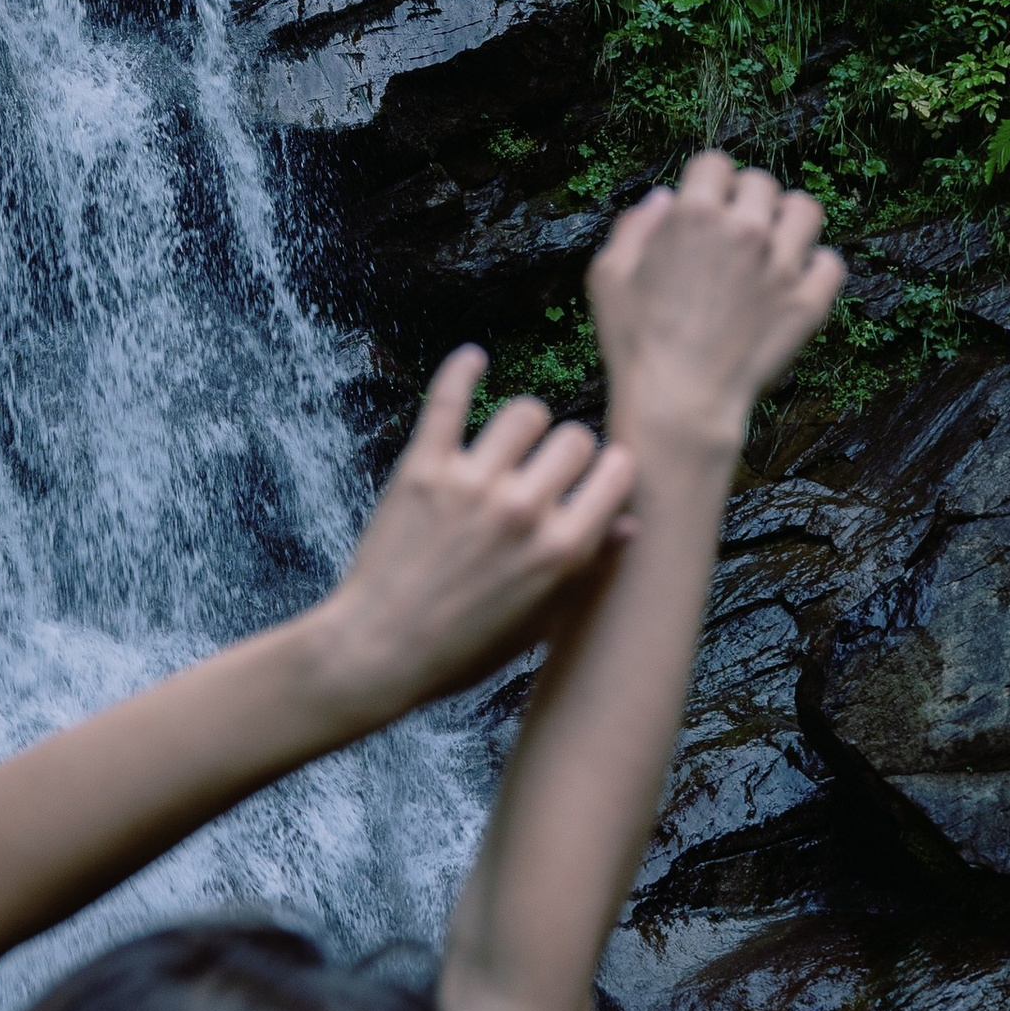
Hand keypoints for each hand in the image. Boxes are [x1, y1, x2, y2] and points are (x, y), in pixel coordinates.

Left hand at [309, 350, 636, 721]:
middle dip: (567, 451)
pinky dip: (462, 371)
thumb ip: (588, 568)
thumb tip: (630, 526)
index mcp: (562, 550)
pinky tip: (473, 357)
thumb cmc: (464, 648)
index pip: (616, 473)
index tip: (599, 474)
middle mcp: (522, 511)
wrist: (379, 653)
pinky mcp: (422, 470)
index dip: (611, 470)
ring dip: (524, 423)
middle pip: (573, 439)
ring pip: (524, 413)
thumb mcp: (540, 620)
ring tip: (512, 441)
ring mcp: (471, 485)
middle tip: (547, 469)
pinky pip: (449, 401)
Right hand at [586, 153, 843, 459]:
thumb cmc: (635, 342)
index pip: (714, 163)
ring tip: (770, 245)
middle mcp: (745, 230)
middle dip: (744, 200)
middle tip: (732, 231)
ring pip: (805, 210)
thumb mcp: (609, 276)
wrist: (679, 403)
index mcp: (694, 215)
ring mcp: (782, 266)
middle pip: (761, 182)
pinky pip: (830, 263)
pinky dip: (815, 268)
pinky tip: (792, 281)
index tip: (702, 205)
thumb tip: (664, 199)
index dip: (705, 183)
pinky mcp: (808, 302)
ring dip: (786, 221)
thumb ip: (635, 226)